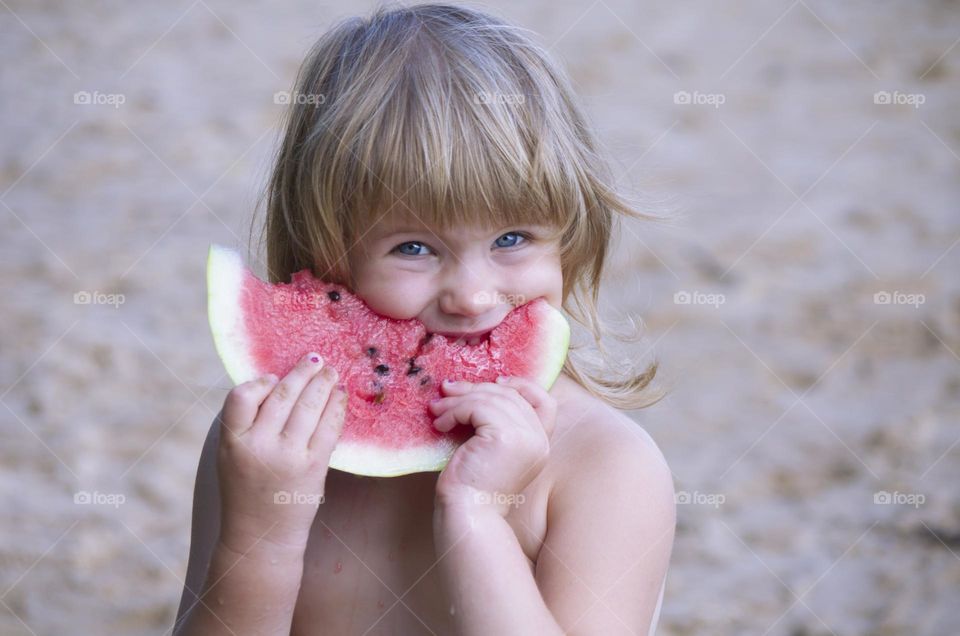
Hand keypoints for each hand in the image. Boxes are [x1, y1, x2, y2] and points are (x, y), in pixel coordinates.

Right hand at [216, 352, 346, 553]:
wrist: (260, 538)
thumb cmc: (246, 492)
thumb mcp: (231, 456)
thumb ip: (246, 424)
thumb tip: (276, 383)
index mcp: (232, 442)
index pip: (241, 396)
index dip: (260, 382)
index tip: (273, 377)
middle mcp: (259, 446)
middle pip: (282, 396)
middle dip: (301, 373)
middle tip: (315, 359)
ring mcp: (288, 456)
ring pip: (308, 406)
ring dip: (322, 384)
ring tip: (330, 372)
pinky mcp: (313, 467)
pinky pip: (328, 427)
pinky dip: (335, 407)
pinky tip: (339, 396)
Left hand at [428, 376, 556, 515]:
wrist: (468, 516)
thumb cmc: (472, 488)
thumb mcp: (491, 451)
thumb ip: (496, 425)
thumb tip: (473, 389)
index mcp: (540, 444)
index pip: (545, 401)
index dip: (522, 385)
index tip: (495, 380)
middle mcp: (539, 440)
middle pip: (511, 395)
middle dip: (475, 388)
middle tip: (446, 390)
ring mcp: (526, 438)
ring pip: (491, 398)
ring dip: (458, 399)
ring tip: (436, 409)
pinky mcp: (506, 437)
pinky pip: (477, 408)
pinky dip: (455, 410)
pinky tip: (441, 424)